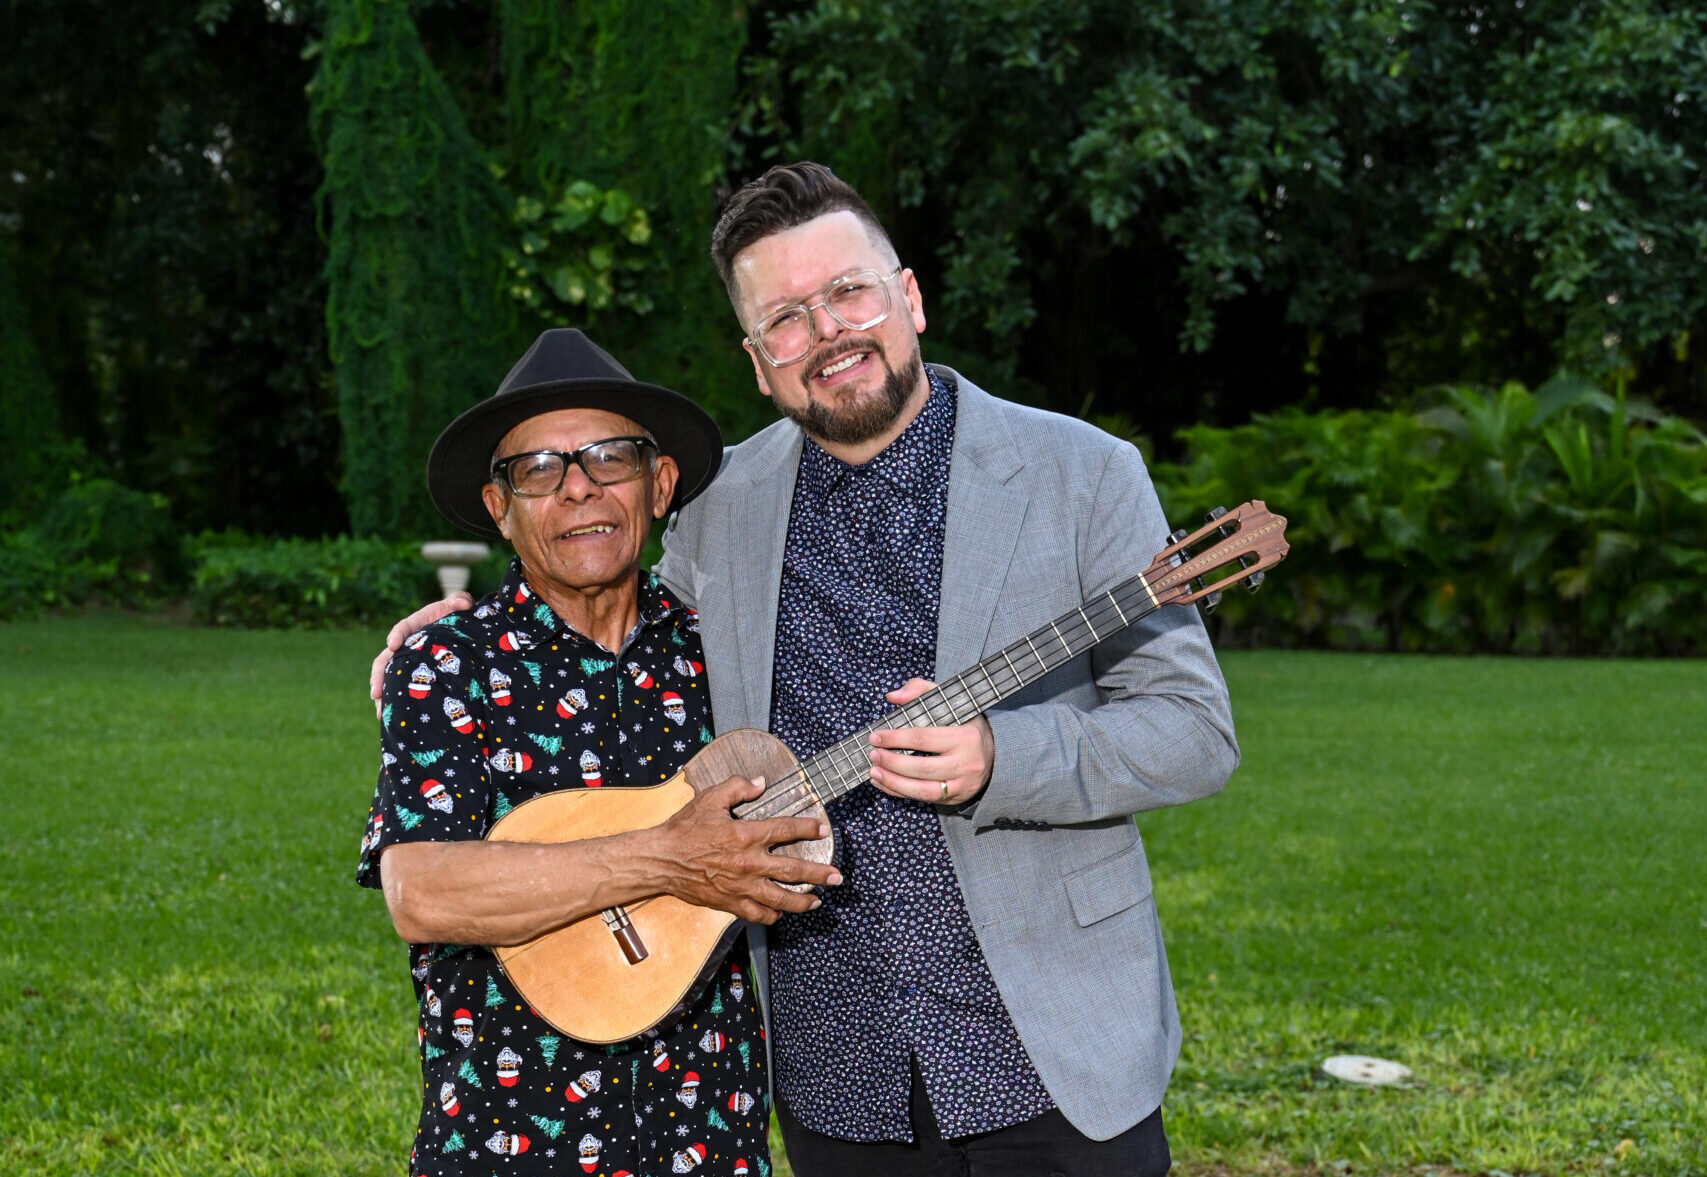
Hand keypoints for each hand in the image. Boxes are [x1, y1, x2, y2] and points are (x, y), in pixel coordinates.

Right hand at [369, 593, 472, 714]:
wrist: (459, 630)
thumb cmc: (456, 615)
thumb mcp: (459, 605)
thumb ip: (460, 600)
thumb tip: (462, 603)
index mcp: (415, 625)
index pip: (403, 628)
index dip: (396, 635)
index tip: (392, 644)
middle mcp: (406, 645)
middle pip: (386, 659)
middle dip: (379, 675)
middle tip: (375, 692)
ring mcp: (408, 661)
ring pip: (389, 677)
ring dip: (383, 694)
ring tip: (381, 712)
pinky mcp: (413, 675)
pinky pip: (399, 688)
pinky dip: (394, 701)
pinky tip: (392, 718)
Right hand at [651, 775, 840, 923]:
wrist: (661, 860)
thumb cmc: (684, 829)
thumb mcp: (710, 798)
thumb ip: (737, 786)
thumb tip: (760, 782)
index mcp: (745, 834)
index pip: (786, 830)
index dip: (808, 828)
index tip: (823, 828)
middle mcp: (748, 863)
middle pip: (793, 870)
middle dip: (819, 874)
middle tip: (837, 876)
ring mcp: (741, 886)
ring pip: (780, 898)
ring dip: (802, 900)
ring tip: (818, 901)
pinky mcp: (730, 903)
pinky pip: (758, 914)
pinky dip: (772, 915)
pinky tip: (780, 912)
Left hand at [868, 678, 993, 806]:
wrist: (994, 753)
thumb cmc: (965, 724)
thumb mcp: (950, 702)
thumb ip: (921, 690)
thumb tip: (893, 697)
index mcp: (965, 737)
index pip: (923, 739)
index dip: (896, 739)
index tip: (876, 736)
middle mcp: (966, 764)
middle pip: (921, 768)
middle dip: (892, 763)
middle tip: (873, 754)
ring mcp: (962, 785)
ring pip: (923, 791)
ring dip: (893, 782)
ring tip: (874, 772)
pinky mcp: (956, 799)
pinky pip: (924, 800)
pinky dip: (899, 793)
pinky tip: (883, 783)